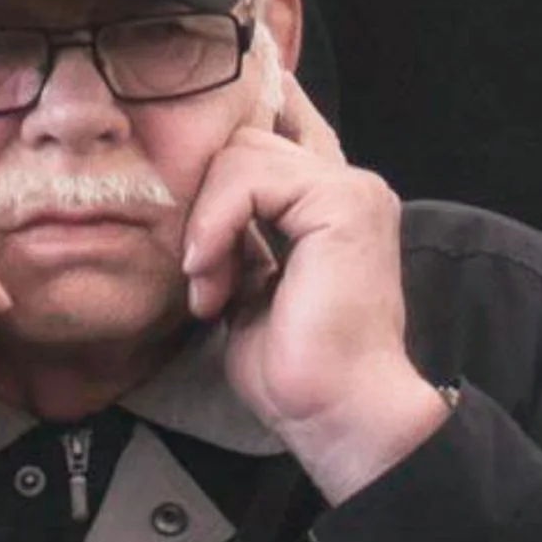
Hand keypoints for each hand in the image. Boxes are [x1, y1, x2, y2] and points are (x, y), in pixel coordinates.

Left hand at [182, 74, 451, 503]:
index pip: (273, 129)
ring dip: (207, 222)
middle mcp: (348, 184)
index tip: (190, 210)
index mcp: (331, 202)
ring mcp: (350, 189)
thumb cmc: (296, 367)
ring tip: (210, 285)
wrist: (337, 412)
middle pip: (244, 139)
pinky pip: (248, 178)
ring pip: (240, 152)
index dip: (223, 150)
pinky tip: (212, 274)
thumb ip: (239, 238)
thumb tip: (195, 211)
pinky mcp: (340, 202)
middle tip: (202, 274)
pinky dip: (215, 224)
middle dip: (205, 201)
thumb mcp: (251, 286)